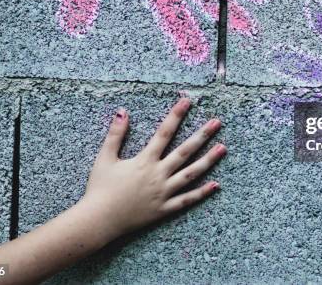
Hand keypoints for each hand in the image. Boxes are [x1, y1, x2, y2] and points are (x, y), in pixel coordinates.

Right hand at [79, 98, 225, 240]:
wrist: (99, 220)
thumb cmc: (100, 188)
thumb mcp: (105, 157)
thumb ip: (115, 134)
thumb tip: (123, 111)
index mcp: (145, 160)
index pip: (164, 132)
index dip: (176, 115)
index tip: (187, 101)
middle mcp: (158, 174)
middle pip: (184, 151)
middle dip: (202, 135)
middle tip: (216, 122)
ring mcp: (163, 192)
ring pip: (191, 174)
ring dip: (208, 160)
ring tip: (223, 148)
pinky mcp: (164, 209)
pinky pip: (186, 200)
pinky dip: (201, 193)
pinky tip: (215, 184)